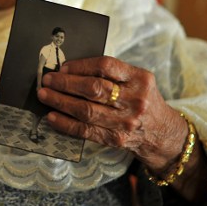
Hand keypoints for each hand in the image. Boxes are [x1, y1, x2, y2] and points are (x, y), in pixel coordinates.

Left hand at [38, 56, 188, 173]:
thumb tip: (69, 70)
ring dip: (60, 102)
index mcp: (140, 78)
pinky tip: (52, 116)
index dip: (80, 66)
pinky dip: (65, 124)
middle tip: (47, 80)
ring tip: (44, 95)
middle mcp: (135, 100)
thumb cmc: (142, 100)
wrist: (162, 133)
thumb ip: (111, 73)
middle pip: (93, 89)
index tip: (63, 67)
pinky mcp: (116, 139)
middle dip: (65, 83)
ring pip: (86, 111)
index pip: (105, 66)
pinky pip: (85, 131)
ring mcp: (126, 122)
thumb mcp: (137, 80)